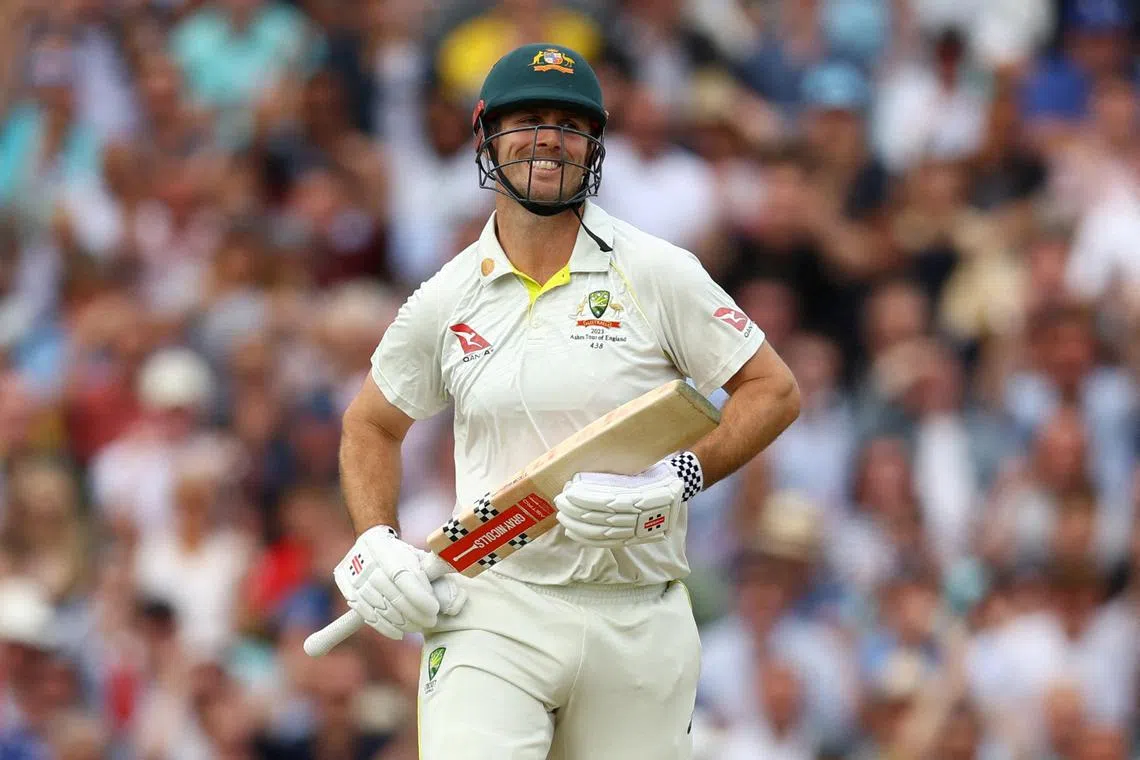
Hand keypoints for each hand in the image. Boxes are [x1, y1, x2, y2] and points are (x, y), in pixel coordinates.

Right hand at [333, 526, 465, 640]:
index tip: (434, 609)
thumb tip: (457, 587)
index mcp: (388, 550)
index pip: (403, 577)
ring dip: (403, 622)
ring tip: (418, 626)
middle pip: (393, 596)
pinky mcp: (348, 591)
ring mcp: (355, 579)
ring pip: (381, 608)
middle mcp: (368, 564)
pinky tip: (399, 632)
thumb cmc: (401, 554)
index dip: (419, 596)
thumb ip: (436, 570)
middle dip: (415, 613)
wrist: (370, 545)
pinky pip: (367, 614)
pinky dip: (385, 627)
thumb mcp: (419, 556)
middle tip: (430, 621)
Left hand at [554, 460, 692, 547]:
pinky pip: (605, 542)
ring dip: (575, 524)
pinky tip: (573, 533)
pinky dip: (586, 539)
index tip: (567, 491)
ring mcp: (630, 530)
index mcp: (634, 497)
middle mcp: (631, 516)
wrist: (676, 495)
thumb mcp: (639, 471)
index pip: (600, 500)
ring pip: (596, 531)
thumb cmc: (656, 477)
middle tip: (559, 502)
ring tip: (562, 516)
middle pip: (594, 516)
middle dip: (572, 511)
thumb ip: (616, 477)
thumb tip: (585, 479)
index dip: (581, 498)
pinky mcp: (630, 538)